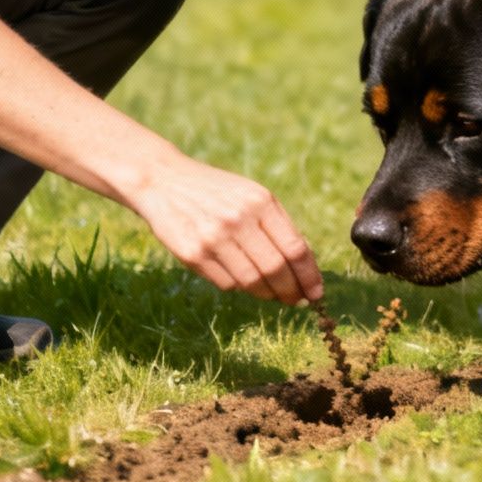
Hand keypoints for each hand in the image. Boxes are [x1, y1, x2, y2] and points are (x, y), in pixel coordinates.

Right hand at [128, 155, 325, 305]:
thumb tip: (306, 266)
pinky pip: (227, 283)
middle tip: (298, 300)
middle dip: (292, 290)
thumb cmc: (218, 192)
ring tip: (275, 295)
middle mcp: (238, 220)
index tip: (316, 292)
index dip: (309, 276)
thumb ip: (279, 225)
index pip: (295, 249)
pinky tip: (244, 280)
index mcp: (260, 202)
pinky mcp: (192, 255)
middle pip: (276, 269)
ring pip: (252, 281)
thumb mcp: (253, 195)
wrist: (164, 182)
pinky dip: (241, 287)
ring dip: (268, 294)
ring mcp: (213, 238)